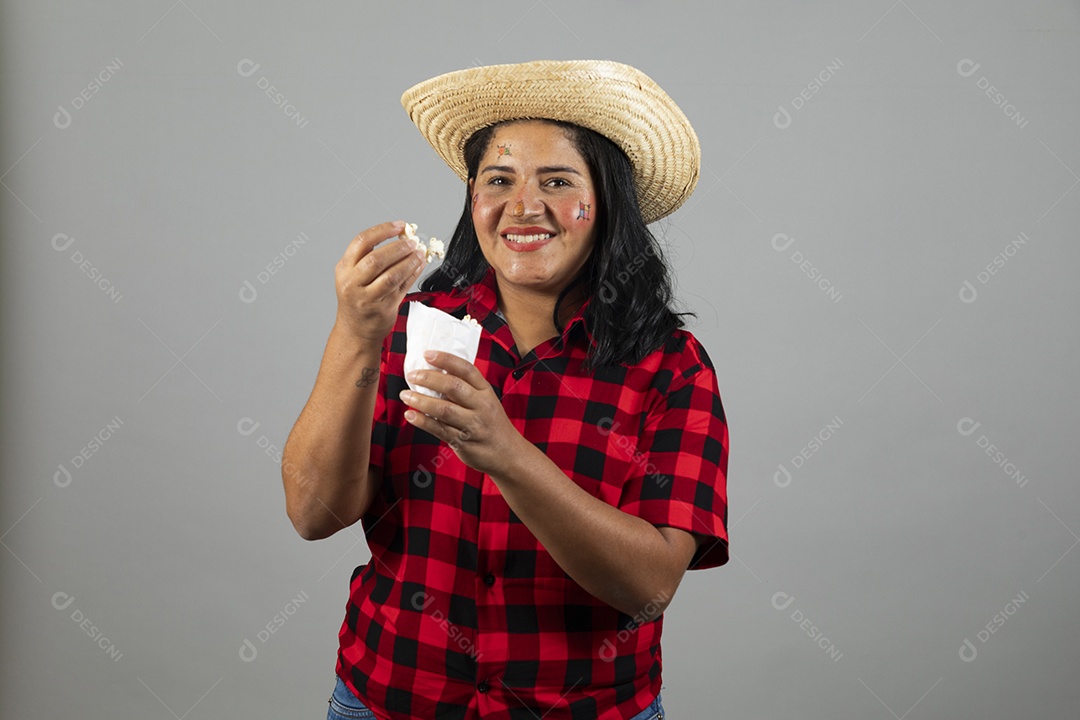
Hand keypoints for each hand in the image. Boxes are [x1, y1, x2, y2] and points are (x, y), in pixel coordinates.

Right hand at [335, 220, 428, 342]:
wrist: (355, 330)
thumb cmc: (357, 298)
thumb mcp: (354, 274)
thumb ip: (371, 256)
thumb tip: (402, 236)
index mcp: (344, 268)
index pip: (362, 242)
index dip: (382, 230)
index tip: (400, 226)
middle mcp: (352, 283)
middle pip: (376, 259)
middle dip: (398, 248)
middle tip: (412, 242)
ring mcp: (367, 298)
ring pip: (391, 275)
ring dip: (409, 262)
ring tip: (419, 254)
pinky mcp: (382, 309)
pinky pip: (402, 288)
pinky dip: (413, 274)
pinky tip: (419, 266)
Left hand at [398, 350, 525, 476]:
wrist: (508, 454)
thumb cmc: (491, 423)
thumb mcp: (486, 401)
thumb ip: (466, 389)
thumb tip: (434, 374)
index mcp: (485, 391)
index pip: (466, 369)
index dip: (446, 359)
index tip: (427, 354)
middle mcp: (481, 406)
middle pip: (453, 387)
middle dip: (429, 379)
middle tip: (412, 375)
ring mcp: (472, 425)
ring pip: (444, 409)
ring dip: (421, 400)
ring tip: (405, 395)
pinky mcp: (463, 442)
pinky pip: (439, 430)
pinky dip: (422, 422)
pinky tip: (410, 415)